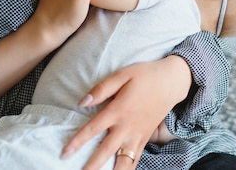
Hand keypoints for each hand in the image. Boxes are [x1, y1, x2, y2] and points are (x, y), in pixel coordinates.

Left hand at [62, 56, 191, 169]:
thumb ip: (102, 89)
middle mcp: (128, 126)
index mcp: (119, 109)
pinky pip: (135, 159)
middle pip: (106, 151)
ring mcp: (138, 134)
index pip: (94, 128)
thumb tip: (82, 102)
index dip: (78, 142)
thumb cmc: (145, 75)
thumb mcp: (122, 74)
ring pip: (124, 162)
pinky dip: (127, 169)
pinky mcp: (145, 138)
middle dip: (91, 166)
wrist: (171, 81)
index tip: (65, 153)